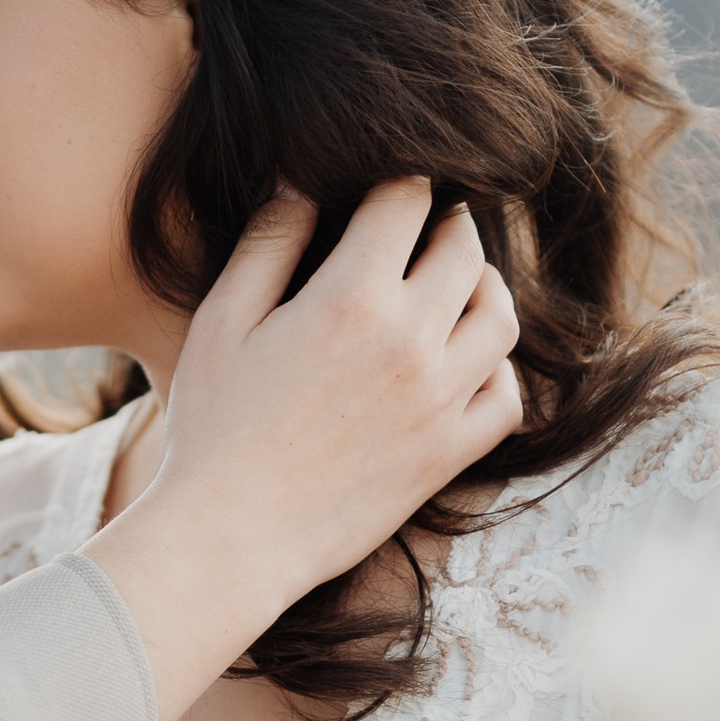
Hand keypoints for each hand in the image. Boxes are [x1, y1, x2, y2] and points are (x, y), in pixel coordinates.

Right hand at [84, 181, 520, 720]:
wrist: (231, 539)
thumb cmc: (212, 429)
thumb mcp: (221, 321)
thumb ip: (268, 243)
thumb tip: (302, 181)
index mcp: (351, 298)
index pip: (406, 199)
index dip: (396, 183)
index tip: (384, 192)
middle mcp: (411, 342)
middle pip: (466, 248)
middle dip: (446, 225)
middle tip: (423, 230)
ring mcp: (440, 401)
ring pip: (500, 317)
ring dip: (481, 289)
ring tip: (450, 289)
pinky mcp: (449, 454)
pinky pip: (507, 396)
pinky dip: (496, 369)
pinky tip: (461, 366)